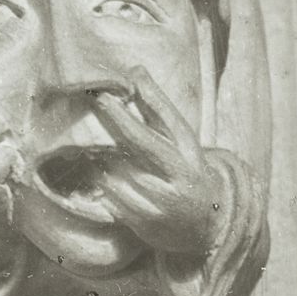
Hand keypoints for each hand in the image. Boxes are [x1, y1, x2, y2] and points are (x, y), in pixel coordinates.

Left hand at [92, 66, 224, 257]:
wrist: (207, 224)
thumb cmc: (185, 170)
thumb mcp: (180, 139)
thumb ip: (156, 106)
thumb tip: (134, 70)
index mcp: (187, 154)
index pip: (158, 126)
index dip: (127, 111)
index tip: (104, 94)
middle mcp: (176, 180)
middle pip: (137, 147)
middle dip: (113, 124)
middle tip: (91, 107)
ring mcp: (160, 206)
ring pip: (116, 176)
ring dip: (99, 161)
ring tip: (91, 151)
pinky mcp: (143, 225)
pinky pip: (110, 203)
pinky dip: (97, 191)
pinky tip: (89, 183)